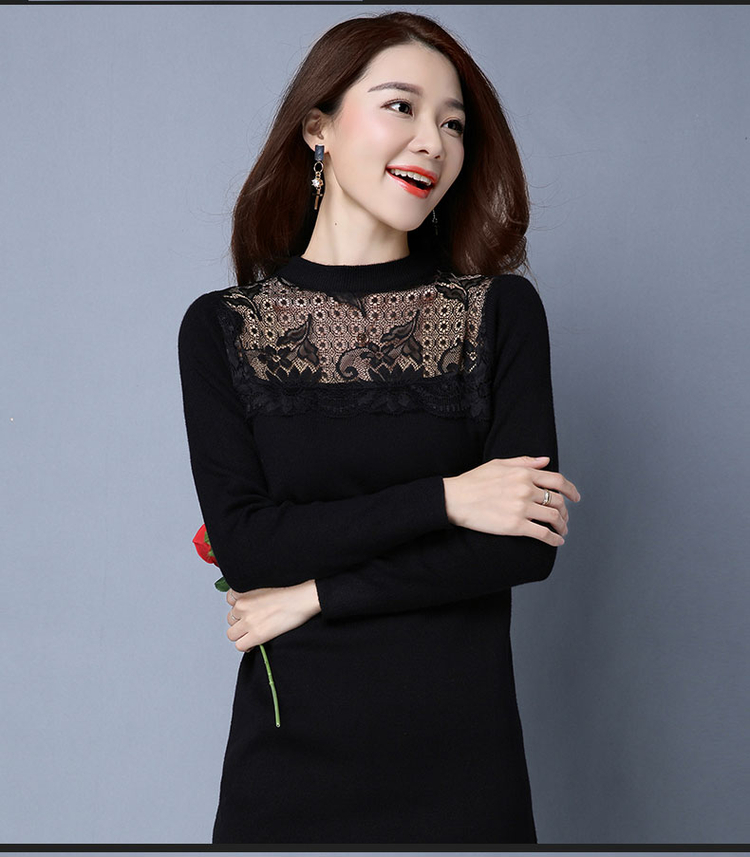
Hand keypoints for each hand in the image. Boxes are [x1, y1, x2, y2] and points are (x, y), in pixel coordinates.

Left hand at [225, 579, 320, 652]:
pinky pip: (239, 646)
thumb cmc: (289, 593)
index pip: (230, 600)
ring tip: (253, 634)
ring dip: (242, 635)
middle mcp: (242, 605)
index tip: (247, 611)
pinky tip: (255, 643)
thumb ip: (252, 595)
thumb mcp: (264, 586)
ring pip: (232, 634)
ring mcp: (248, 620)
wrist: (301, 599)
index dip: (239, 607)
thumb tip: (248, 608)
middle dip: (240, 622)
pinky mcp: (256, 634)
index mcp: (244, 591)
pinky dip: (246, 646)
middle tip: (253, 624)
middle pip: (230, 619)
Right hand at [443, 455, 579, 546]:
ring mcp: (521, 507)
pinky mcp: (515, 525)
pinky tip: (556, 541)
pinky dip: (554, 539)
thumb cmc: (473, 481)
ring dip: (562, 526)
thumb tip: (545, 460)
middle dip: (565, 511)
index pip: (557, 481)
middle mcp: (525, 488)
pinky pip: (543, 534)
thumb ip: (524, 461)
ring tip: (561, 531)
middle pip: (557, 500)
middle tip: (565, 518)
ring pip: (554, 517)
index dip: (571, 490)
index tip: (575, 498)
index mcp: (523, 473)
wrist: (455, 499)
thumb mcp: (498, 464)